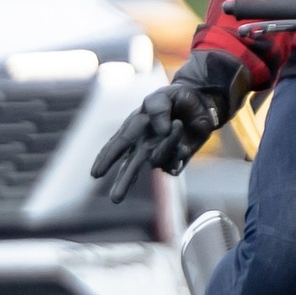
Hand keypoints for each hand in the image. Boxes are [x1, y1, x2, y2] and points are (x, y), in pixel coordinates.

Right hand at [91, 50, 249, 202]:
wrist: (201, 103)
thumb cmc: (175, 98)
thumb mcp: (163, 94)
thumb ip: (158, 109)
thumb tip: (161, 131)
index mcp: (134, 129)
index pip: (118, 145)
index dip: (106, 159)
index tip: (95, 174)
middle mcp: (144, 145)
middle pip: (130, 168)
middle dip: (123, 182)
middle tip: (115, 200)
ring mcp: (159, 154)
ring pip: (157, 161)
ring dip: (168, 144)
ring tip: (178, 123)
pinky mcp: (176, 160)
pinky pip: (174, 164)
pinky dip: (179, 153)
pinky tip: (185, 142)